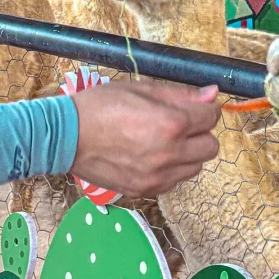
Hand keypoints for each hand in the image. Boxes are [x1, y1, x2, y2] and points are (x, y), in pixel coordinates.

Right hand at [70, 80, 220, 197]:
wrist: (66, 136)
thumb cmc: (101, 105)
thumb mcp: (142, 89)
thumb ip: (181, 95)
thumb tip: (212, 94)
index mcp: (170, 124)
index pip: (211, 118)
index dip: (204, 109)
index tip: (193, 107)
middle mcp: (169, 154)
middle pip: (210, 147)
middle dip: (200, 133)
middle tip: (180, 124)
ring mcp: (157, 177)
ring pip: (195, 167)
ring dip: (188, 153)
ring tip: (163, 141)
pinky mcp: (145, 190)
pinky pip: (175, 181)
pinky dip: (171, 169)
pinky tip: (152, 155)